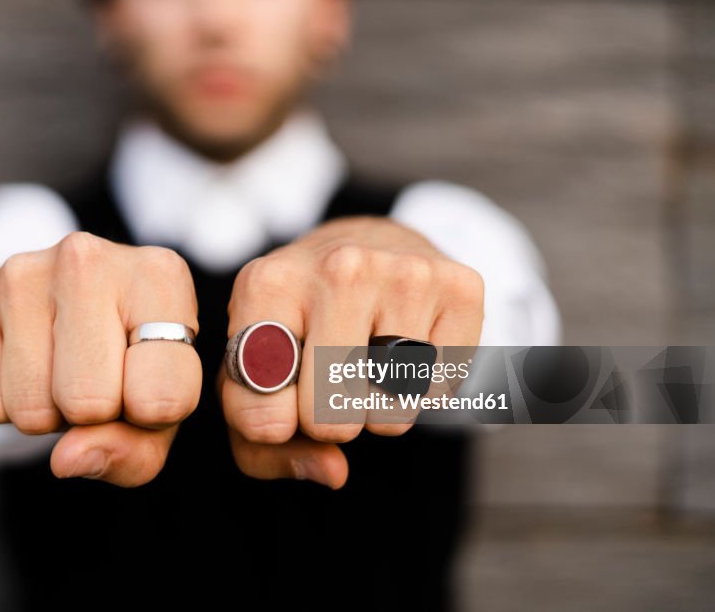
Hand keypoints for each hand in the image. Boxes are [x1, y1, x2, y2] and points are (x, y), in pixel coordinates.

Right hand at [0, 232, 201, 486]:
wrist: (86, 302)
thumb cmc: (138, 359)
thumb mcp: (164, 408)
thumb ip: (134, 450)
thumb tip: (67, 459)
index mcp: (160, 277)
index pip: (160, 397)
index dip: (150, 418)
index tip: (148, 386)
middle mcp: (88, 258)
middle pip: (88, 401)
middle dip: (92, 415)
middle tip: (101, 380)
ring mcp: (24, 272)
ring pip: (31, 406)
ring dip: (48, 412)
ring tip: (65, 370)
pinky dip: (7, 405)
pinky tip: (31, 364)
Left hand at [220, 216, 483, 487]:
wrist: (367, 244)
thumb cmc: (299, 323)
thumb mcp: (252, 370)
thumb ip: (260, 442)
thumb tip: (332, 471)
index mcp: (267, 284)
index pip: (263, 410)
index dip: (273, 424)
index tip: (280, 392)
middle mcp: (338, 268)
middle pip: (331, 419)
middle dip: (328, 420)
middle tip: (328, 376)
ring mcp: (404, 273)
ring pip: (390, 413)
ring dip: (377, 408)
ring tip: (367, 358)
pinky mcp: (462, 287)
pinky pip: (439, 394)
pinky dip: (423, 390)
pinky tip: (407, 346)